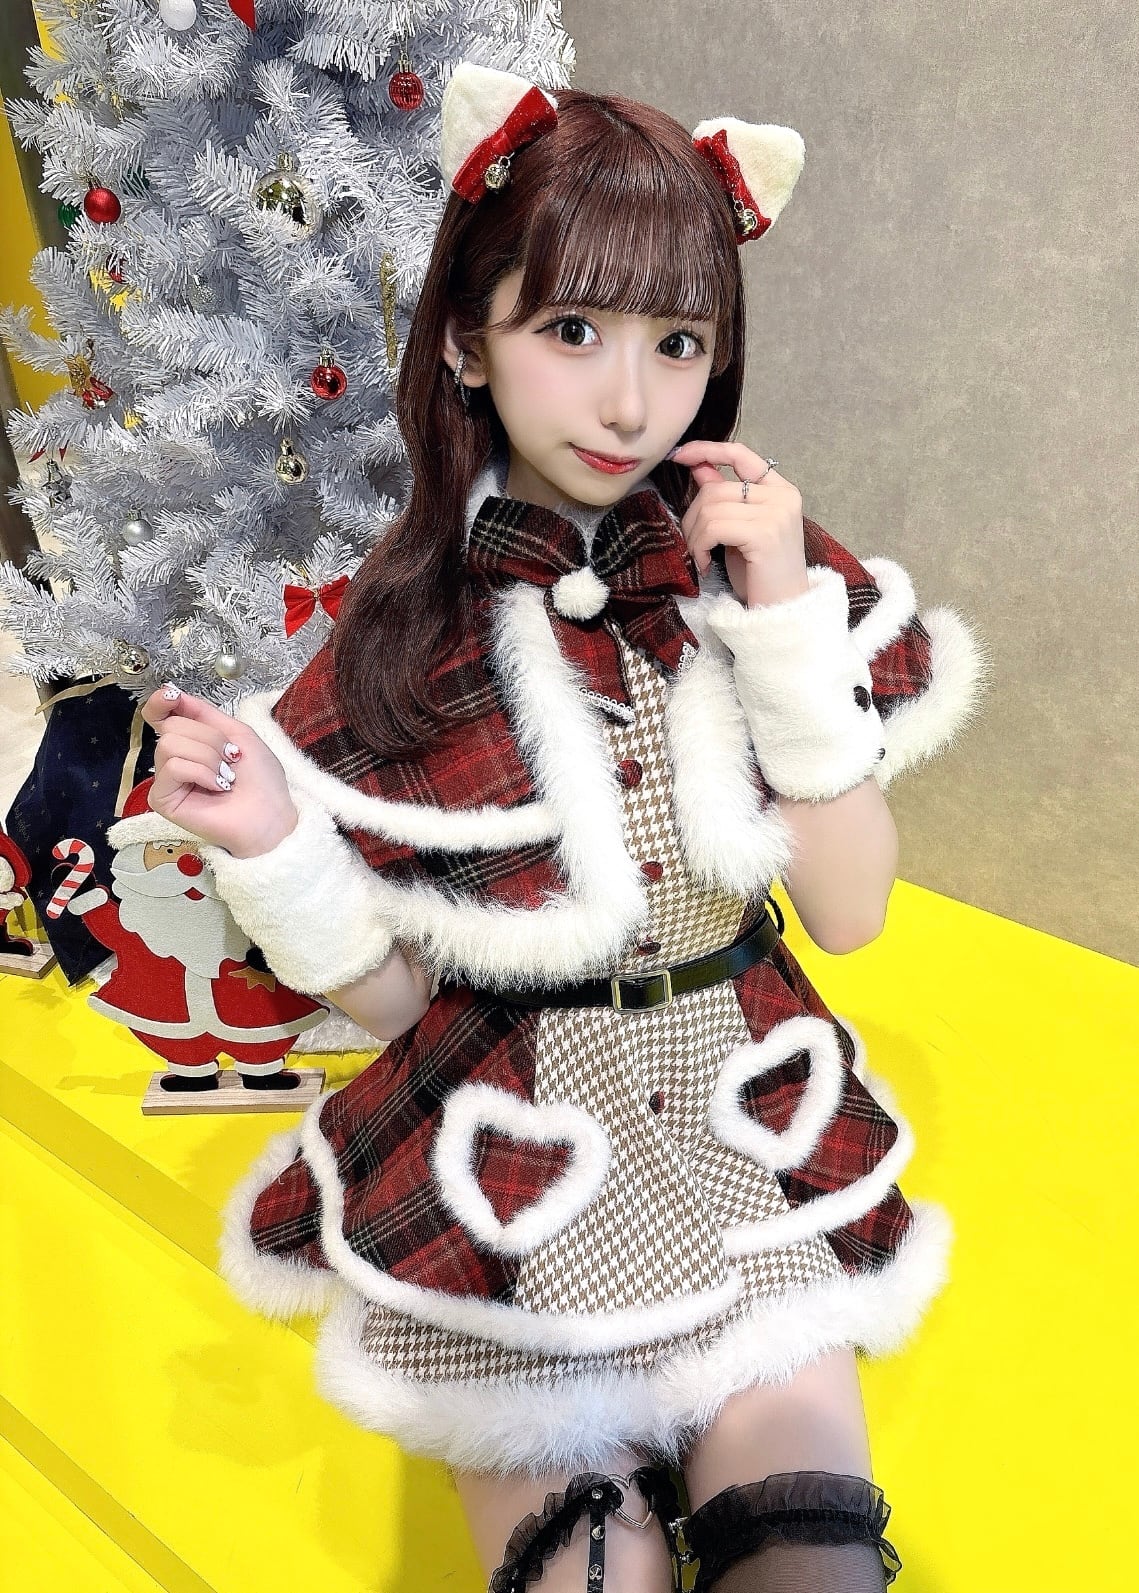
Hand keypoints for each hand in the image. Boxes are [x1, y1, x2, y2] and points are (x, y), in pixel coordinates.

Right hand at [140, 685, 297, 857]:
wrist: (270, 814)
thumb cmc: (261, 780)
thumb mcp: (237, 733)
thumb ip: (203, 712)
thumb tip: (172, 692)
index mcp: (192, 741)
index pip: (160, 714)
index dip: (161, 701)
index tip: (172, 696)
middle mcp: (176, 759)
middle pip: (171, 726)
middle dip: (209, 738)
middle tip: (229, 758)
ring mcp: (168, 780)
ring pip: (170, 744)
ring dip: (208, 756)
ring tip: (224, 775)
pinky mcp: (162, 799)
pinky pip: (173, 767)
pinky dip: (202, 773)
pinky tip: (216, 787)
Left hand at [669, 439, 808, 605]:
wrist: (784, 612)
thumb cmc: (760, 574)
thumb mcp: (738, 528)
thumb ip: (724, 496)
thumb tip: (698, 465)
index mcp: (780, 490)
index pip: (740, 454)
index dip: (707, 450)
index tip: (678, 455)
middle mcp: (782, 496)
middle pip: (715, 488)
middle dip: (692, 517)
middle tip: (693, 545)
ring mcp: (776, 513)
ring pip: (710, 507)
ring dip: (694, 536)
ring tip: (700, 558)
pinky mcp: (764, 534)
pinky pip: (714, 527)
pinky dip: (699, 547)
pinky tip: (705, 565)